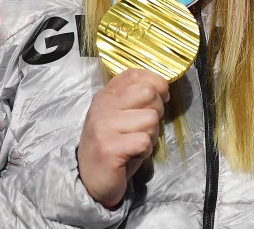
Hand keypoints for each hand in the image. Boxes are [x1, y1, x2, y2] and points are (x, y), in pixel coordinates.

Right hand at [78, 68, 169, 207]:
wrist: (90, 180)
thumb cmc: (113, 145)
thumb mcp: (122, 115)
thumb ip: (136, 99)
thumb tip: (163, 89)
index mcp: (106, 95)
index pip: (135, 74)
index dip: (156, 82)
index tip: (161, 97)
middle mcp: (102, 106)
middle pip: (149, 93)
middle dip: (156, 112)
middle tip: (144, 127)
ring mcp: (104, 126)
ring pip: (150, 119)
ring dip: (151, 135)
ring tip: (135, 143)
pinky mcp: (109, 148)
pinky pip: (144, 141)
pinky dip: (145, 150)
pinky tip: (132, 155)